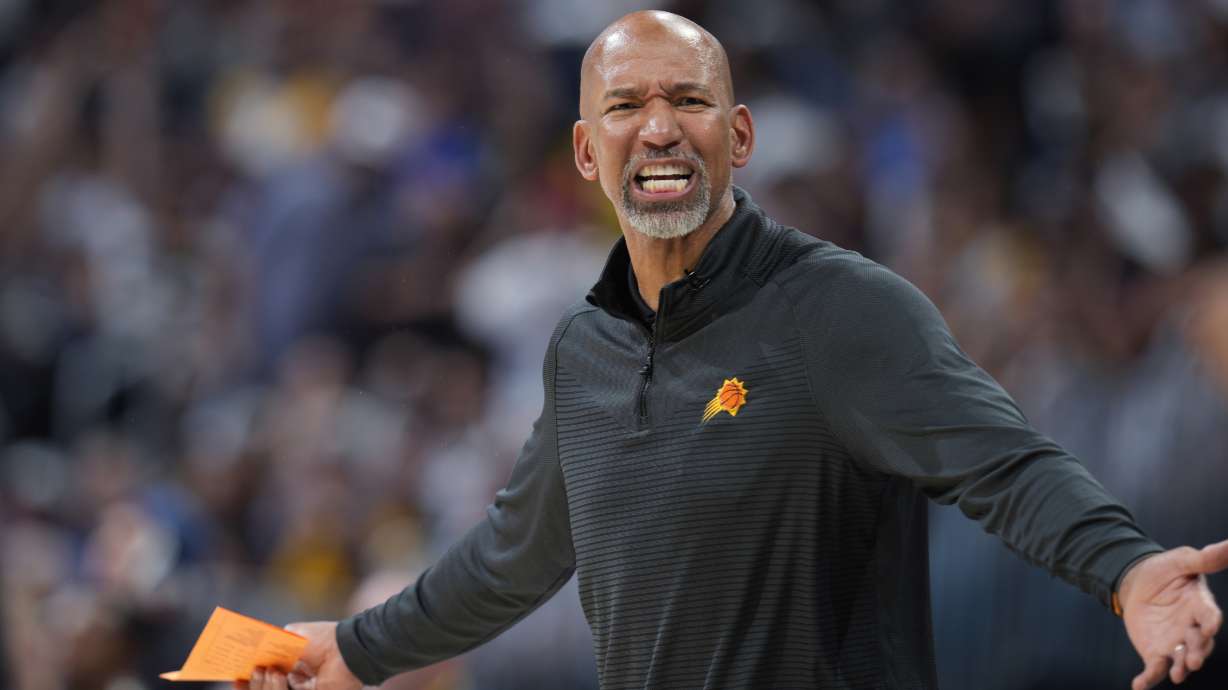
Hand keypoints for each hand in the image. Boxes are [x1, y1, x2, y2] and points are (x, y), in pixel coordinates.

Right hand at [233, 621, 361, 689]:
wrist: (347, 649)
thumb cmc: (323, 639)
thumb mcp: (292, 637)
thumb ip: (272, 644)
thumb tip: (251, 655)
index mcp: (291, 670)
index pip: (262, 681)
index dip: (247, 681)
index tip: (234, 675)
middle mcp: (294, 684)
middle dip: (252, 683)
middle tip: (245, 671)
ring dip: (263, 685)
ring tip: (265, 670)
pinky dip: (275, 688)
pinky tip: (276, 674)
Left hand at [1119, 539, 1227, 688]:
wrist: (1138, 583)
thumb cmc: (1166, 571)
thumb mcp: (1183, 561)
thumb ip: (1206, 558)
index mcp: (1201, 606)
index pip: (1209, 615)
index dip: (1210, 621)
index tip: (1210, 625)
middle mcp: (1192, 629)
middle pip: (1198, 643)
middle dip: (1197, 652)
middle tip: (1192, 661)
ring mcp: (1175, 643)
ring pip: (1180, 659)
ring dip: (1179, 668)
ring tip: (1176, 676)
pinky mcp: (1156, 652)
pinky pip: (1154, 668)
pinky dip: (1148, 679)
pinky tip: (1138, 686)